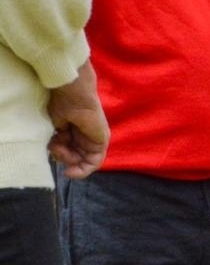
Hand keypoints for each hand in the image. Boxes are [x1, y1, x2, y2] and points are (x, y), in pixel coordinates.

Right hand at [45, 62, 108, 178]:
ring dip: (67, 160)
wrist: (73, 94)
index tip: (51, 159)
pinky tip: (70, 170)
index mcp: (74, 131)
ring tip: (59, 147)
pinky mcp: (101, 141)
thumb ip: (58, 141)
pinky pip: (94, 162)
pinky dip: (83, 169)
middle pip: (76, 158)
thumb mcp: (56, 127)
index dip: (61, 158)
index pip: (70, 151)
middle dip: (62, 158)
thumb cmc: (61, 104)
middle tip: (54, 149)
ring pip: (82, 161)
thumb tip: (57, 152)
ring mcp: (94, 139)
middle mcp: (86, 136)